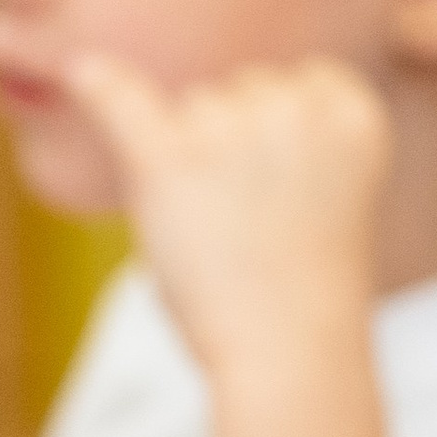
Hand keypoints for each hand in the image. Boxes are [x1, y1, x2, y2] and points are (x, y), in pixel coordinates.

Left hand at [68, 53, 389, 389]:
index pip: (301, 79)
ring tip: (227, 236)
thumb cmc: (303, 289)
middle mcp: (298, 106)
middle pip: (239, 91)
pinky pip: (117, 100)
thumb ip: (285, 129)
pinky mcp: (170, 157)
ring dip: (192, 163)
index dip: (287, 134)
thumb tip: (184, 91)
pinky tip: (83, 77)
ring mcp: (232, 127)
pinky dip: (97, 90)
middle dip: (237, 144)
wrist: (292, 358)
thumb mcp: (330, 190)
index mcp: (354, 113)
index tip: (301, 193)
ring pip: (188, 111)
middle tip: (261, 226)